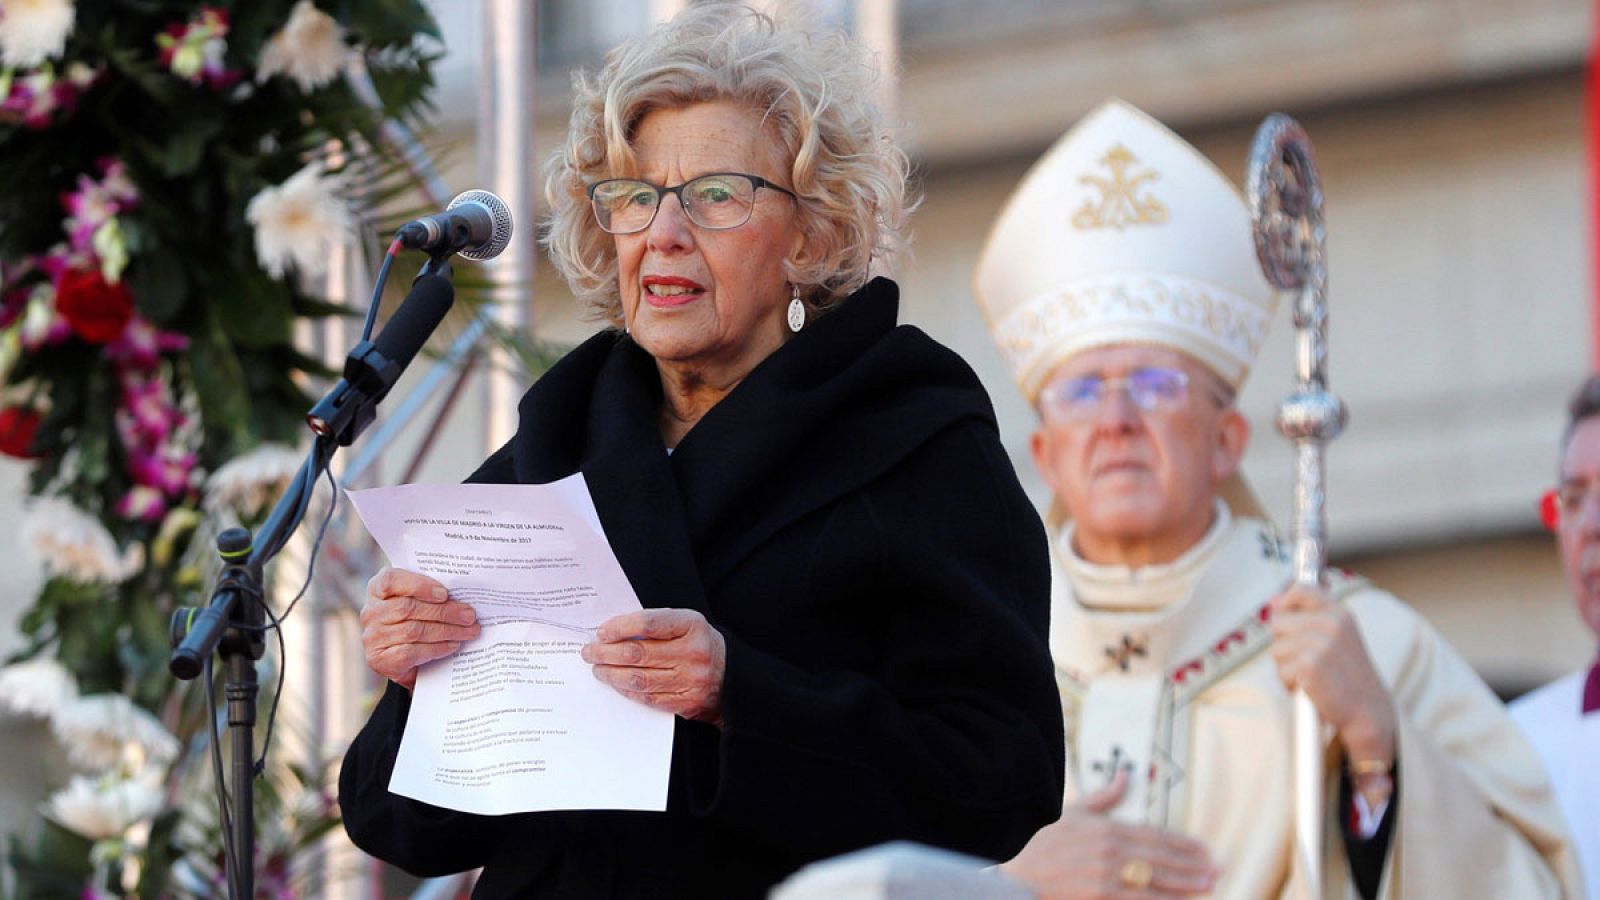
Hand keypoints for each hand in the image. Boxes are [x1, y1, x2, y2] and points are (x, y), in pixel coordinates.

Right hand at [359, 567, 479, 690]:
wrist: (403, 659)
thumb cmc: (415, 620)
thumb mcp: (419, 601)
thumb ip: (432, 593)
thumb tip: (465, 595)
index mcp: (378, 589)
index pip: (391, 580)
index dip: (418, 585)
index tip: (444, 594)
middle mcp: (371, 612)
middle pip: (408, 608)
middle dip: (444, 612)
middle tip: (470, 615)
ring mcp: (373, 637)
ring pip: (413, 631)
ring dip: (446, 631)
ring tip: (469, 631)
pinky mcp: (380, 659)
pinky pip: (411, 652)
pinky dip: (436, 648)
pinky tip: (453, 645)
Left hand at [581, 608, 725, 725]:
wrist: (734, 679)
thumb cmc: (701, 645)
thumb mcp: (687, 624)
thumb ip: (656, 624)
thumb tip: (614, 632)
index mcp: (692, 626)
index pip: (649, 623)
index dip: (620, 627)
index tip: (602, 632)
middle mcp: (693, 652)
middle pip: (639, 653)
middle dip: (607, 653)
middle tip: (589, 652)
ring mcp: (690, 681)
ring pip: (640, 679)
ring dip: (612, 674)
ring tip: (597, 669)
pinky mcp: (686, 703)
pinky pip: (648, 698)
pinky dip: (627, 691)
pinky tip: (616, 684)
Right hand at [998, 768, 1216, 898]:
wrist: (1019, 878)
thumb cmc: (1045, 845)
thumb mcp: (1074, 812)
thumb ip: (1105, 796)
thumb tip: (1127, 774)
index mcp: (1106, 828)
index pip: (1154, 835)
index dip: (1182, 843)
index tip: (1204, 848)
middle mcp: (1110, 852)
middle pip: (1161, 858)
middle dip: (1192, 864)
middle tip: (1216, 868)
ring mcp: (1106, 877)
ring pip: (1155, 881)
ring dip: (1185, 884)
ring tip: (1208, 884)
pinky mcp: (1100, 897)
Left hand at [1268, 584, 1396, 763]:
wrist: (1368, 713)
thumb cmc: (1347, 677)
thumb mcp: (1337, 638)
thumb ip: (1308, 618)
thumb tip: (1273, 601)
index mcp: (1340, 614)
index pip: (1301, 589)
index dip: (1286, 603)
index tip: (1287, 618)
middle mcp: (1332, 624)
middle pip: (1278, 623)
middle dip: (1285, 645)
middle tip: (1309, 663)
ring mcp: (1321, 643)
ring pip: (1276, 650)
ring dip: (1287, 668)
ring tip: (1312, 677)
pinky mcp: (1310, 665)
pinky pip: (1282, 671)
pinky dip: (1290, 684)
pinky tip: (1311, 689)